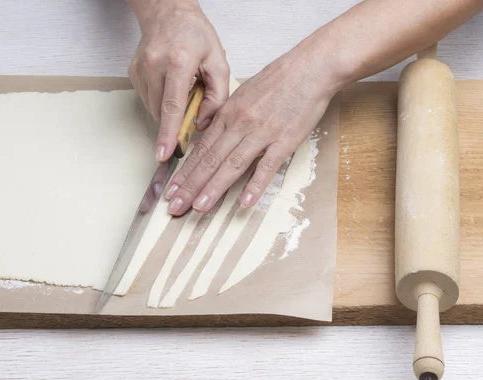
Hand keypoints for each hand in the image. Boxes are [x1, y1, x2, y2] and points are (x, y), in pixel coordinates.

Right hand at [127, 0, 228, 161]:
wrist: (167, 12)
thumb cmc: (195, 35)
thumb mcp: (218, 61)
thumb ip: (217, 96)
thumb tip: (204, 124)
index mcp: (179, 62)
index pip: (173, 106)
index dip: (169, 133)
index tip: (163, 154)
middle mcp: (155, 65)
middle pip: (162, 112)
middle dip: (175, 126)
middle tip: (189, 121)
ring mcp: (140, 69)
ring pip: (154, 109)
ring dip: (169, 112)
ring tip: (182, 92)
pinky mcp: (133, 72)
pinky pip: (148, 100)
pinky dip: (161, 102)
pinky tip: (170, 87)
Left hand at [163, 43, 339, 215]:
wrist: (310, 69)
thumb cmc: (280, 79)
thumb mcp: (244, 93)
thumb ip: (228, 115)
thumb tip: (213, 132)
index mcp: (228, 113)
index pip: (201, 149)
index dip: (184, 172)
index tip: (172, 189)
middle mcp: (240, 124)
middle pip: (210, 160)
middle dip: (190, 186)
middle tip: (175, 206)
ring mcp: (262, 134)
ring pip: (232, 165)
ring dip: (214, 188)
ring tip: (199, 208)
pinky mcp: (285, 141)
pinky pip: (267, 167)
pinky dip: (255, 185)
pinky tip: (244, 202)